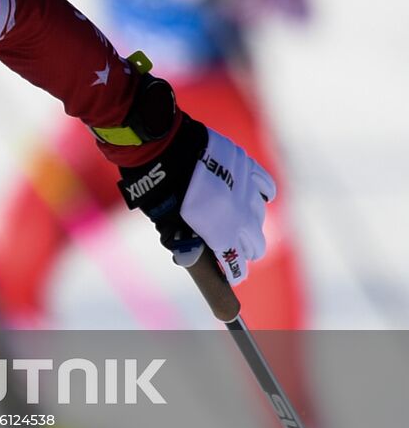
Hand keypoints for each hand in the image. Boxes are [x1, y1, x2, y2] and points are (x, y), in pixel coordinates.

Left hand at [118, 117, 275, 285]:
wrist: (164, 150)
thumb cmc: (161, 190)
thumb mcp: (167, 224)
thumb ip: (183, 243)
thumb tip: (188, 261)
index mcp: (220, 233)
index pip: (236, 263)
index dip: (234, 273)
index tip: (233, 277)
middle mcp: (241, 215)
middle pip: (255, 244)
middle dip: (248, 253)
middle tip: (243, 254)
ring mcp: (246, 191)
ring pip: (259, 216)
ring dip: (253, 224)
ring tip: (246, 226)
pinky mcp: (247, 168)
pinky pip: (266, 186)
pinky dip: (264, 193)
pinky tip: (261, 198)